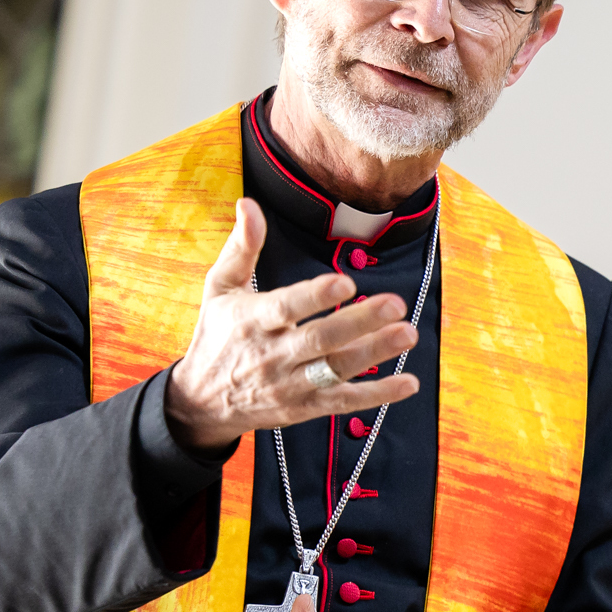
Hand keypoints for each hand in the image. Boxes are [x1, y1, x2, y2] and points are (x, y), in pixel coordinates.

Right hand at [163, 198, 422, 450]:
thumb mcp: (221, 288)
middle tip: (394, 304)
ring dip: (376, 352)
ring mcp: (291, 383)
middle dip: (360, 322)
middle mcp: (273, 355)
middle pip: (320, 339)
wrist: (202, 401)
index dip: (316, 296)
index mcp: (253, 321)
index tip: (346, 282)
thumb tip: (248, 204)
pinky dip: (377, 394)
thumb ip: (242, 247)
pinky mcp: (305, 407)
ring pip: (337, 369)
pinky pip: (344, 401)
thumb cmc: (217, 335)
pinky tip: (408, 383)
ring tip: (408, 334)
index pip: (287, 308)